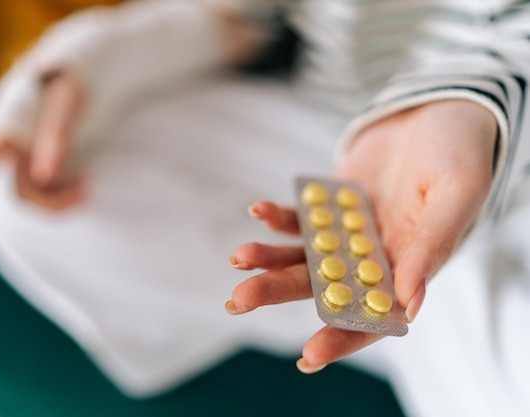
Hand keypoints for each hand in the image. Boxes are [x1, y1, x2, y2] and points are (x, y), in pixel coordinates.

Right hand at [0, 73, 85, 246]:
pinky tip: (84, 181)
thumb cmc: (71, 80)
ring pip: (37, 192)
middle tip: (85, 194)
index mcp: (4, 129)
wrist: (86, 69)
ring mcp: (29, 154)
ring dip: (61, 197)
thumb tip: (45, 174)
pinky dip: (65, 192)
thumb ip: (55, 137)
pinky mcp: (46, 159)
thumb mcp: (66, 102)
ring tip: (87, 185)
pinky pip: (50, 187)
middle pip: (22, 192)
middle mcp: (11, 146)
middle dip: (51, 203)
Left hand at [226, 99, 497, 372]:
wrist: (438, 110)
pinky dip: (278, 217)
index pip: (373, 315)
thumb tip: (408, 304)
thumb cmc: (460, 152)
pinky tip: (258, 210)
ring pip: (303, 255)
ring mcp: (348, 232)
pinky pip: (301, 217)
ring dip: (268, 258)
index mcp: (408, 267)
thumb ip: (431, 247)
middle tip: (239, 300)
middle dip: (279, 292)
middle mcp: (372, 258)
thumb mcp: (456, 195)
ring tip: (238, 257)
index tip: (308, 355)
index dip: (343, 337)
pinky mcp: (331, 205)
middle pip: (321, 287)